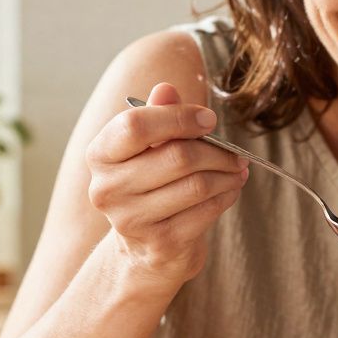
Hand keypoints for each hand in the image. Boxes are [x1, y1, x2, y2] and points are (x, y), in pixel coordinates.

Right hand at [85, 82, 249, 286]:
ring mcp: (132, 220)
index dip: (179, 118)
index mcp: (100, 156)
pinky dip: (226, 196)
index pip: (136, 125)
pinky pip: (206, 210)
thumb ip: (157, 117)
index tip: (209, 120)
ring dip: (226, 174)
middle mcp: (107, 189)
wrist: (144, 249)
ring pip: (197, 185)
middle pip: (177, 156)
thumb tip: (167, 89)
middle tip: (236, 153)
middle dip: (216, 152)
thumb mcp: (147, 150)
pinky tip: (230, 189)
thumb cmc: (150, 186)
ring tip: (237, 170)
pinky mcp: (160, 243)